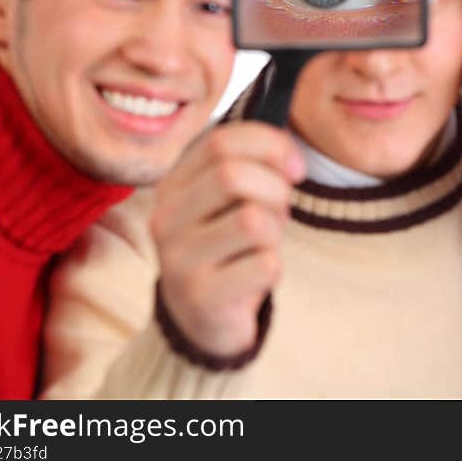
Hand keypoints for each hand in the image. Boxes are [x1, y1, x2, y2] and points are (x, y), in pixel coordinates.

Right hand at [151, 121, 304, 356]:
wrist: (201, 318)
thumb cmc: (227, 246)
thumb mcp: (230, 200)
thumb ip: (251, 164)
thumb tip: (292, 159)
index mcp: (173, 185)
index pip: (220, 142)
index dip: (270, 146)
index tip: (296, 169)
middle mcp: (166, 218)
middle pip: (232, 175)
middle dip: (275, 190)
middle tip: (280, 212)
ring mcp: (179, 260)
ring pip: (252, 220)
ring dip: (276, 231)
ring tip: (265, 245)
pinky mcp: (202, 297)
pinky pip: (265, 265)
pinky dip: (273, 267)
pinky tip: (255, 276)